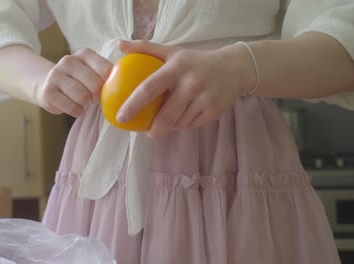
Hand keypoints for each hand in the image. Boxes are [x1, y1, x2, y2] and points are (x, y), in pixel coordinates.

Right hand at [36, 49, 112, 116]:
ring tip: (84, 102)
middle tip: (95, 99)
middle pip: (95, 85)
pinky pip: (72, 107)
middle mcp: (69, 61)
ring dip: (86, 104)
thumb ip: (107, 73)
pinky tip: (76, 108)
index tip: (107, 90)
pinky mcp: (48, 92)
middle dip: (98, 97)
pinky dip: (78, 112)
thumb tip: (128, 85)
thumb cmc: (79, 80)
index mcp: (85, 54)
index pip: (106, 70)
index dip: (110, 85)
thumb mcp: (92, 71)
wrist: (47, 84)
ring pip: (83, 97)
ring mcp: (56, 75)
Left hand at [116, 40, 254, 137]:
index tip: (121, 117)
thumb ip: (146, 49)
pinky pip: (191, 125)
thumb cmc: (195, 61)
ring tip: (166, 124)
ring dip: (169, 127)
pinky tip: (183, 119)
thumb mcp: (172, 52)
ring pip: (179, 123)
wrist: (234, 68)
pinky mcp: (214, 111)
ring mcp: (204, 99)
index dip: (133, 105)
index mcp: (176, 68)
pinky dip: (184, 125)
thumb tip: (120, 44)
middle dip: (154, 128)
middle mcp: (191, 84)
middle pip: (166, 115)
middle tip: (148, 132)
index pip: (149, 88)